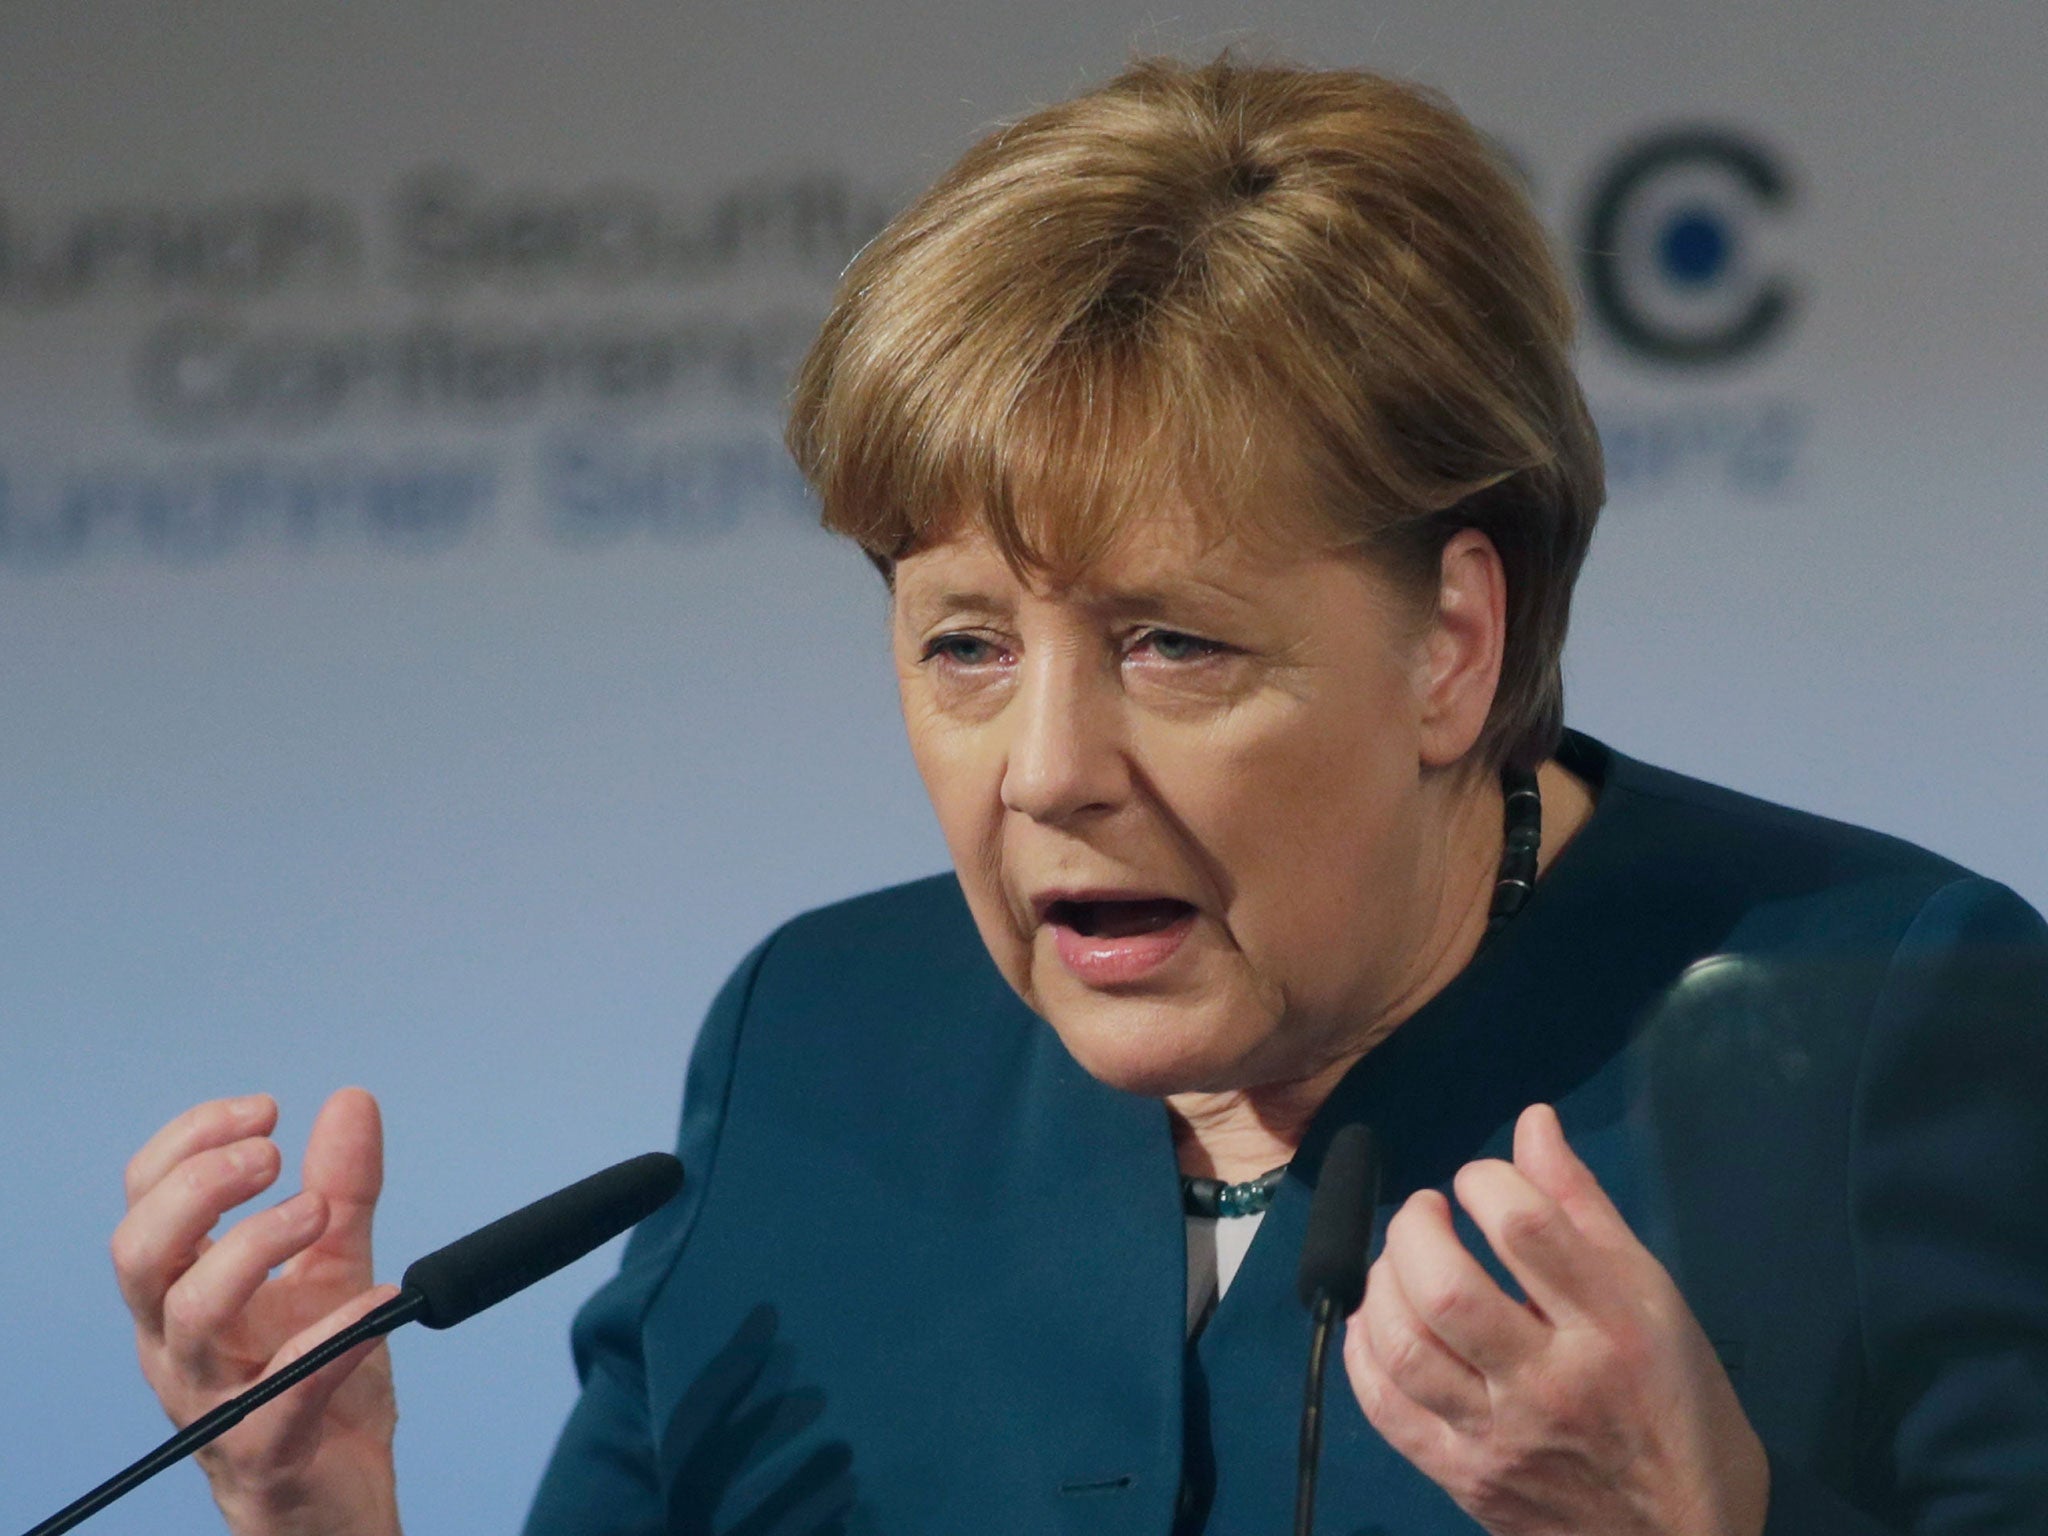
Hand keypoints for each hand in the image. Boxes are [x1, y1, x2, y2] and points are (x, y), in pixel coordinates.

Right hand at [111, 1089, 402, 1535]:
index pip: (145, 1201)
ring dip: (250, 1249)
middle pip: (139, 1254)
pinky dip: (332, 1339)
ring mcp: (211, 1401)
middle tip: (270, 1155)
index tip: (265, 1109)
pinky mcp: (263, 1452)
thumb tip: (351, 1099)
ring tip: (317, 1213)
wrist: (342, 1496)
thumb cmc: (316, 1381)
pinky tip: (379, 1301)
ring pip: (189, 1317)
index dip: (191, 1143)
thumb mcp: (334, 1269)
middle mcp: (178, 1345)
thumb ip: (342, 1190)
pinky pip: (282, 1395)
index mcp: (181, 1293)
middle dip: (198, 1188)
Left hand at [1342, 1103, 1768, 1535]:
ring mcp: (1501, 1437)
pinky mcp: (1462, 1477)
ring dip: (1382, 1282)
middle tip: (1427, 1214)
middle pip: (1446, 1287)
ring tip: (1400, 1262)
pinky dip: (1363, 1350)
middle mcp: (1553, 1382)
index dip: (1485, 1180)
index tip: (1479, 1181)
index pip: (1525, 1227)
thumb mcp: (1658, 1303)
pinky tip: (1377, 1320)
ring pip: (1404, 1345)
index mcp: (1615, 1329)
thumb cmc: (1682, 1414)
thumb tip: (1532, 1121)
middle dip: (1416, 1228)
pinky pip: (1385, 1407)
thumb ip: (1584, 1210)